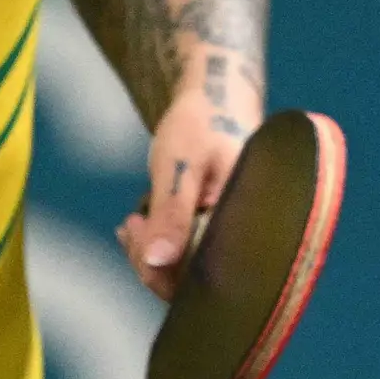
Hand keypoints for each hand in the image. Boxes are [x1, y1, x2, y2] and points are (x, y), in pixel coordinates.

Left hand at [123, 79, 258, 299]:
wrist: (215, 98)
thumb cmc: (202, 124)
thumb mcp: (180, 167)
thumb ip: (172, 215)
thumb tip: (156, 263)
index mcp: (250, 224)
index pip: (206, 276)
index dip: (164, 273)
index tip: (135, 235)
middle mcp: (248, 237)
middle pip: (196, 280)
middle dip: (153, 262)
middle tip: (129, 228)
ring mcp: (233, 235)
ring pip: (188, 270)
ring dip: (153, 254)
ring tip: (131, 225)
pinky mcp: (219, 231)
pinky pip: (188, 254)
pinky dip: (161, 244)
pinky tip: (140, 226)